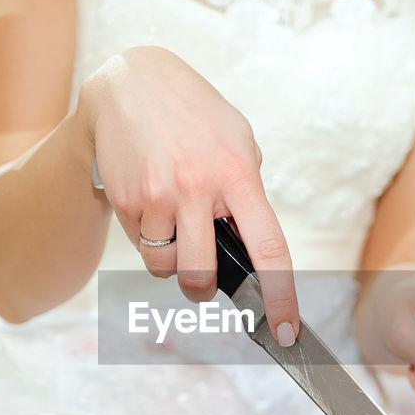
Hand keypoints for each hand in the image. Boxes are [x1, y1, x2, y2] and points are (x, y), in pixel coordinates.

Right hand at [81, 46, 299, 344]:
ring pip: (166, 266)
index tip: (287, 331)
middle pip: (202, 276)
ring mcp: (158, 197)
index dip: (281, 297)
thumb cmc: (193, 114)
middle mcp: (198, 188)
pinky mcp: (127, 201)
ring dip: (171, 258)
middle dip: (201, 290)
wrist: (129, 83)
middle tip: (202, 283)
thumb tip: (252, 240)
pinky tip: (150, 200)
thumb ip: (248, 188)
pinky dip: (148, 236)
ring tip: (172, 219)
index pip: (270, 249)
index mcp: (238, 174)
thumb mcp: (236, 139)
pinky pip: (141, 245)